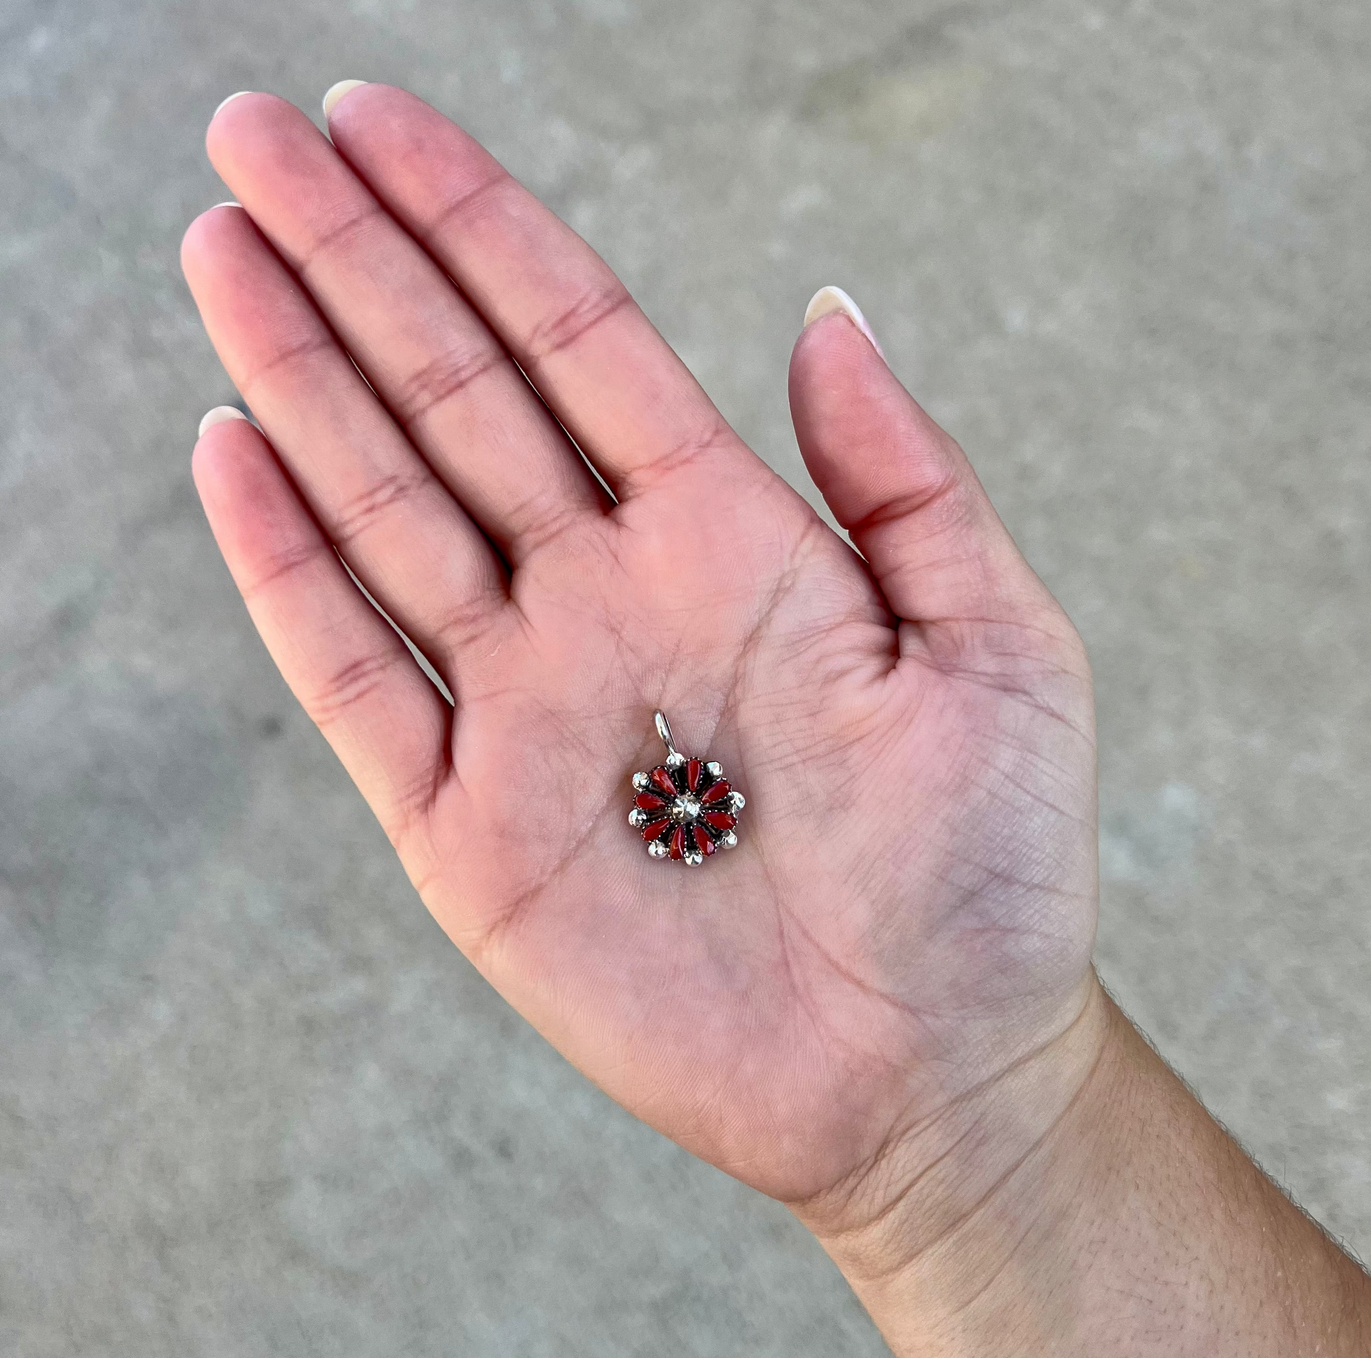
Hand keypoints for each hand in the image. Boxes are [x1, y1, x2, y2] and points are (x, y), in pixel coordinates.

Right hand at [185, 85, 1098, 1224]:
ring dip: (303, 381)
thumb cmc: (987, 871)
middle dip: (358, 267)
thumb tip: (824, 312)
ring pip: (387, 513)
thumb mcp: (996, 650)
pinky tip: (236, 452)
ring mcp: (528, 711)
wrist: (931, 1071)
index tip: (377, 122)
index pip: (579, 345)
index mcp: (731, 543)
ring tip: (223, 251)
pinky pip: (355, 682)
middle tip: (251, 137)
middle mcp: (612, 604)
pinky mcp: (466, 830)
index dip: (480, 229)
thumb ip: (906, 481)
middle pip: (459, 399)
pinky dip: (290, 573)